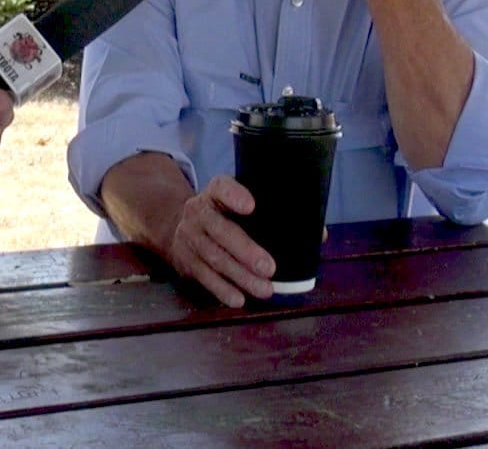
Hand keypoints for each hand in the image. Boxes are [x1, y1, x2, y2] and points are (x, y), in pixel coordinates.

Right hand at [162, 175, 276, 307]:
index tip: (251, 206)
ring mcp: (189, 237)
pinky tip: (238, 299)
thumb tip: (312, 233)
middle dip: (245, 251)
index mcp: (213, 193)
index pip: (221, 188)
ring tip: (265, 289)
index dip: (234, 196)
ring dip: (241, 277)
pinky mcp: (185, 260)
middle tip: (269, 268)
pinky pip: (204, 277)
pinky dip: (222, 290)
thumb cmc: (219, 215)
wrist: (175, 226)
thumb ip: (263, 212)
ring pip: (215, 258)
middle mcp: (198, 212)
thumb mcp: (231, 202)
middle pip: (220, 230)